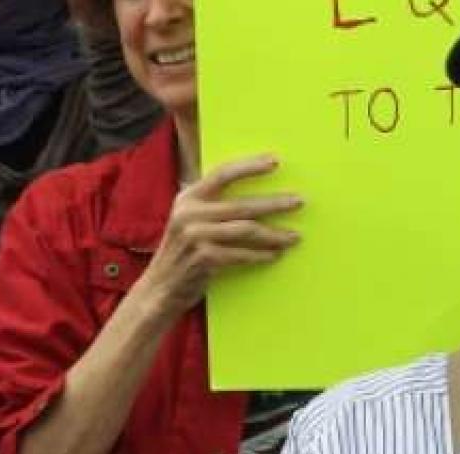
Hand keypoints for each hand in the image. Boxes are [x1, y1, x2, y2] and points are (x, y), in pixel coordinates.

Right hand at [131, 153, 303, 316]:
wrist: (161, 287)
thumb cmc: (182, 252)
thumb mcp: (189, 221)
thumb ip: (210, 204)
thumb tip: (252, 195)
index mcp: (188, 197)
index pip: (223, 174)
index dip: (250, 166)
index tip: (276, 161)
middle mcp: (189, 213)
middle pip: (241, 204)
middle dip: (274, 203)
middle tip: (298, 201)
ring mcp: (195, 236)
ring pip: (246, 230)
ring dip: (274, 234)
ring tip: (294, 236)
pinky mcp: (203, 259)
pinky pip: (241, 254)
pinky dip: (261, 255)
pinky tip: (275, 254)